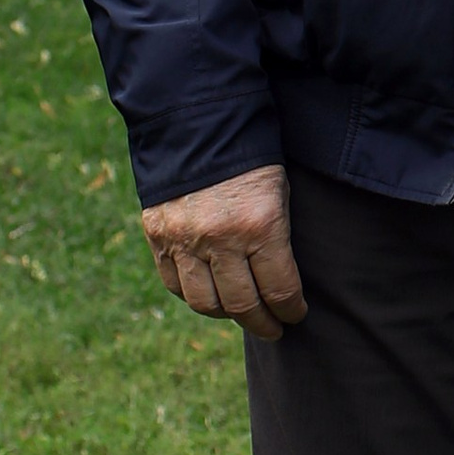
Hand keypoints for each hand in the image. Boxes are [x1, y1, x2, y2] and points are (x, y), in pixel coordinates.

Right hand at [139, 162, 307, 340]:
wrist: (198, 126)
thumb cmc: (251, 160)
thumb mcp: (279, 194)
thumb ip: (276, 239)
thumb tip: (281, 285)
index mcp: (260, 226)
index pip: (279, 289)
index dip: (291, 310)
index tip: (296, 315)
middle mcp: (220, 239)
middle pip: (242, 305)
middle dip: (262, 323)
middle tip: (272, 328)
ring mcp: (184, 240)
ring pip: (204, 303)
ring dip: (226, 314)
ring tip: (240, 313)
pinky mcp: (158, 236)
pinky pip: (174, 284)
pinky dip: (193, 295)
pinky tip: (209, 293)